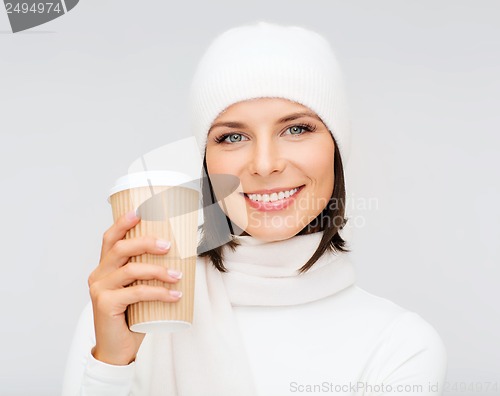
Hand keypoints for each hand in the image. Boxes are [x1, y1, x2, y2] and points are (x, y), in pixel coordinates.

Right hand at [88, 210, 181, 364]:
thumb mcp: (139, 290)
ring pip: (131, 269)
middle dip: (146, 242)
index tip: (140, 211)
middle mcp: (99, 274)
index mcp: (105, 267)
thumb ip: (147, 274)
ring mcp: (100, 289)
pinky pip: (136, 292)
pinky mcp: (105, 304)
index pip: (110, 238)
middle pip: (121, 248)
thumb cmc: (132, 316)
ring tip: (178, 275)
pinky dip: (159, 292)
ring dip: (159, 270)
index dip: (123, 223)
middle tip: (169, 245)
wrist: (118, 349)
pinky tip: (175, 295)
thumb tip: (180, 257)